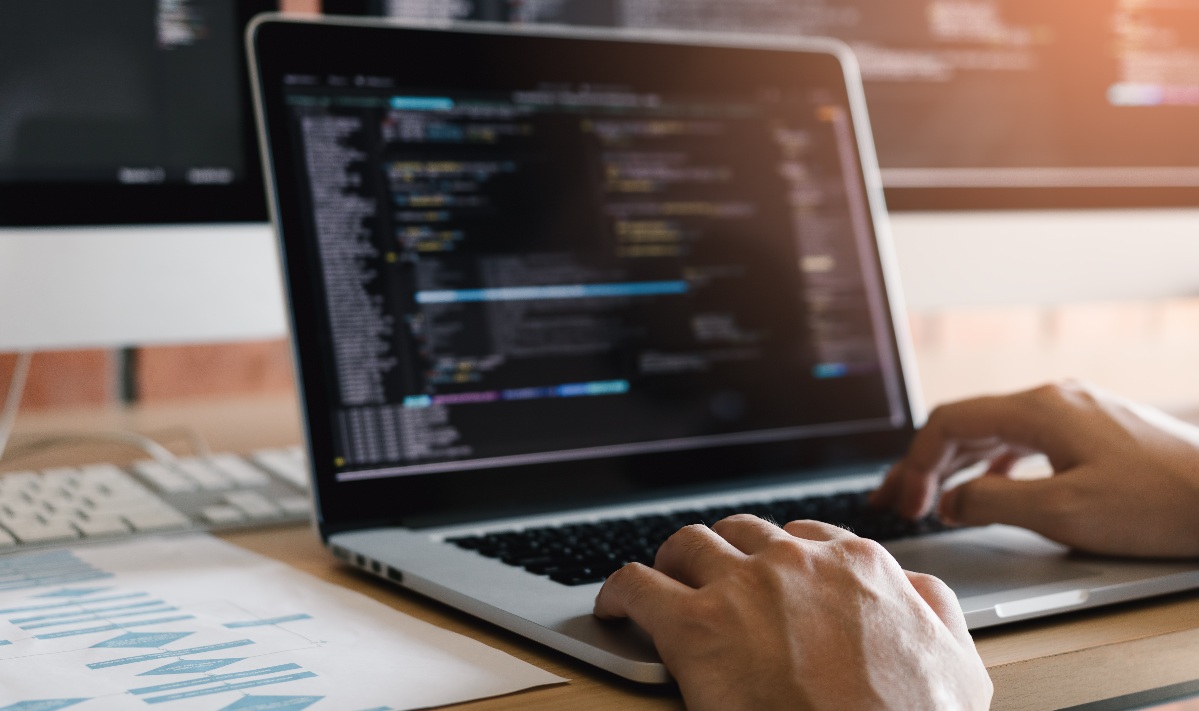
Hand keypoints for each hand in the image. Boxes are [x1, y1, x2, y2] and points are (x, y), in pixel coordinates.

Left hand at [594, 515, 991, 710]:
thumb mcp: (956, 662)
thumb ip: (934, 609)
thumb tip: (914, 589)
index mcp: (857, 566)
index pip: (804, 536)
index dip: (779, 558)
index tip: (765, 575)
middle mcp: (796, 562)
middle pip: (742, 533)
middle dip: (724, 552)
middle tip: (711, 578)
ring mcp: (743, 588)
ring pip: (688, 544)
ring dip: (673, 562)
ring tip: (664, 582)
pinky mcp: (695, 626)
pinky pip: (637, 584)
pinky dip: (619, 592)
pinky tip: (615, 607)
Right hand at [872, 382, 1198, 556]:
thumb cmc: (1159, 504)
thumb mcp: (1064, 511)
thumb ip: (994, 502)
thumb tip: (950, 503)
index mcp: (1038, 409)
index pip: (949, 423)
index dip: (915, 463)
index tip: (906, 503)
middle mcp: (1053, 400)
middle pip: (966, 425)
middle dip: (924, 464)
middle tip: (894, 500)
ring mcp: (1076, 411)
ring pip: (994, 432)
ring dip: (955, 465)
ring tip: (927, 496)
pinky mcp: (1095, 430)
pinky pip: (1024, 440)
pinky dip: (992, 464)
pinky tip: (987, 486)